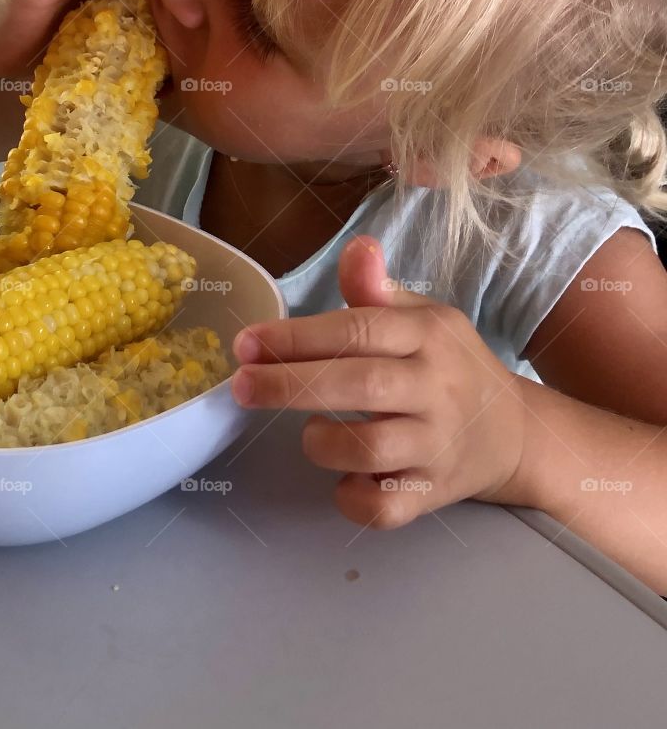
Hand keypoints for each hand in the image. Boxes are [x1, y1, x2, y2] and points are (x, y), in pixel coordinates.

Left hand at [229, 236, 531, 527]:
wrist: (516, 434)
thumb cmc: (450, 365)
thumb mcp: (423, 316)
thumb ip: (378, 289)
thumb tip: (357, 246)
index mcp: (427, 335)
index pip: (359, 329)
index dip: (297, 336)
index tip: (246, 343)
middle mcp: (436, 388)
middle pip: (359, 385)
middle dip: (289, 385)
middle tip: (241, 385)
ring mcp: (438, 445)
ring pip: (370, 449)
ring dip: (322, 442)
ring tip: (311, 432)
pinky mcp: (435, 493)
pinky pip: (386, 509)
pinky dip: (354, 500)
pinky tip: (345, 480)